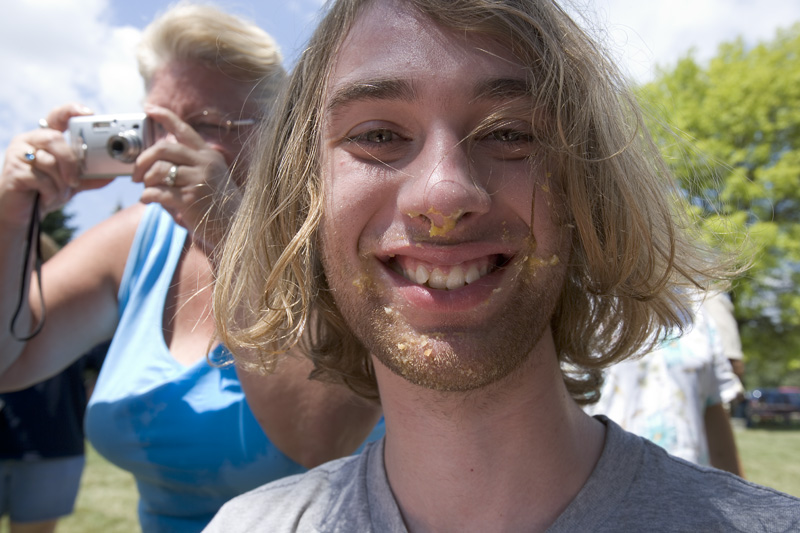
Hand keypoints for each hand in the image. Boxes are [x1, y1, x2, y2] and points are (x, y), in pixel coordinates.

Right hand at [0, 103, 108, 227]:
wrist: (23, 215)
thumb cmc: (44, 192)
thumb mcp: (71, 183)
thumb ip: (89, 177)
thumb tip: (112, 174)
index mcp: (45, 139)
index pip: (57, 116)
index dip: (72, 110)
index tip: (90, 113)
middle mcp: (29, 141)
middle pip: (55, 139)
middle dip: (69, 161)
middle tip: (74, 180)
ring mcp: (18, 154)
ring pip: (49, 161)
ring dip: (59, 182)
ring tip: (56, 192)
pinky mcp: (13, 171)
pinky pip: (40, 178)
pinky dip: (49, 191)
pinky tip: (44, 196)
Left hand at [133, 104, 242, 253]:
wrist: (235, 229)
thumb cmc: (218, 206)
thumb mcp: (209, 178)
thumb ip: (188, 166)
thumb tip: (155, 162)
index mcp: (209, 156)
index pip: (184, 130)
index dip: (164, 116)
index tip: (148, 108)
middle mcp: (205, 164)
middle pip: (163, 149)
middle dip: (143, 160)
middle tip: (136, 174)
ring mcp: (198, 180)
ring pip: (158, 170)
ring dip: (146, 181)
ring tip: (147, 190)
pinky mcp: (189, 199)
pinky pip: (157, 192)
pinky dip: (147, 196)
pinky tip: (148, 201)